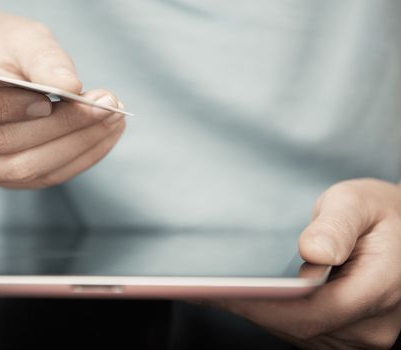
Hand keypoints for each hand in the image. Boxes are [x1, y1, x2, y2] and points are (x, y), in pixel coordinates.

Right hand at [0, 13, 125, 187]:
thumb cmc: (1, 47)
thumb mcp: (20, 38)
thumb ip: (42, 60)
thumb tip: (72, 89)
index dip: (9, 109)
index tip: (60, 96)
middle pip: (2, 147)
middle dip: (63, 127)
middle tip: (110, 106)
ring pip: (24, 170)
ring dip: (77, 147)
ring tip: (114, 121)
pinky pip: (39, 177)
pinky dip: (77, 159)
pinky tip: (103, 138)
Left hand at [200, 179, 400, 348]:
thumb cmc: (380, 213)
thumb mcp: (359, 203)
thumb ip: (337, 225)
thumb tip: (314, 252)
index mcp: (379, 289)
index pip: (311, 310)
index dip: (264, 305)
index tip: (223, 291)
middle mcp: (371, 324)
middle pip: (300, 326)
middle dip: (250, 308)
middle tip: (203, 289)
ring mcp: (359, 334)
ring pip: (299, 333)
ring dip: (260, 313)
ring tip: (218, 291)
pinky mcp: (346, 333)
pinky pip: (304, 332)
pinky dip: (274, 316)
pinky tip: (250, 297)